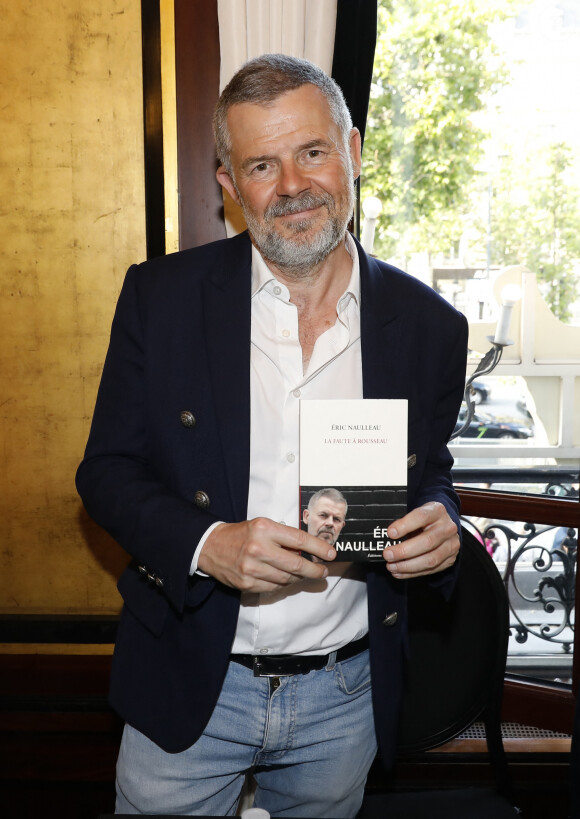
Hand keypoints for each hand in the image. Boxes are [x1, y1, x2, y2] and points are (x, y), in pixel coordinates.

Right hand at [198, 517, 336, 591]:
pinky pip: (274, 587)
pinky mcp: (247, 583)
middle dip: (314, 569)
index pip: (299, 540)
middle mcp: (258, 548)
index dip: (318, 548)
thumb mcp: (262, 526)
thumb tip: (310, 551)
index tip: (331, 554)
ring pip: (287, 578)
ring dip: (299, 577)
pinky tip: (285, 578)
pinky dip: (284, 584)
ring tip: (304, 573)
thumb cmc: (241, 534)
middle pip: (296, 564)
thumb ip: (284, 537)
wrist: (211, 546)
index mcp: (264, 529)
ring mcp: (252, 568)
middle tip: (322, 571)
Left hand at [382, 502, 458, 578]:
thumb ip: (404, 523)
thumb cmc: (425, 520)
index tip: (390, 533)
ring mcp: (451, 545)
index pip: (421, 517)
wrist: (443, 525)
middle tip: (388, 555)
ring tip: (391, 566)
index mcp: (437, 511)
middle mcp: (447, 528)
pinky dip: (412, 573)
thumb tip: (388, 537)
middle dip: (404, 551)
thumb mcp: (416, 514)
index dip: (405, 525)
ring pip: (430, 559)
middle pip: (427, 542)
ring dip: (407, 566)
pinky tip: (399, 572)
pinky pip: (431, 570)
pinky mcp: (450, 559)